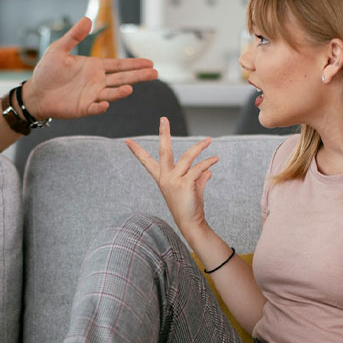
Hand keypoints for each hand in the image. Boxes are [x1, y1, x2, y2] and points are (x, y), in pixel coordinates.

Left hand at [22, 16, 156, 120]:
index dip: (134, 63)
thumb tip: (87, 19)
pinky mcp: (83, 108)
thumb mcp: (59, 49)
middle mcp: (97, 81)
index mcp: (94, 67)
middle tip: (155, 73)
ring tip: (131, 88)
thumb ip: (74, 36)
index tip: (149, 62)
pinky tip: (105, 103)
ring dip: (121, 92)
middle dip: (138, 75)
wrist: (35, 92)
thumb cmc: (47, 71)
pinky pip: (94, 108)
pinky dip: (100, 107)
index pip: (119, 65)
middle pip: (122, 78)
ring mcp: (92, 95)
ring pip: (112, 93)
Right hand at [125, 118, 218, 234]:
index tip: (127, 141)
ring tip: (208, 141)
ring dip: (199, 147)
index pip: (146, 161)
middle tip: (163, 118)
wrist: (190, 223)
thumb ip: (199, 177)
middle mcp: (165, 178)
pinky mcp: (185, 184)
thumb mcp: (193, 188)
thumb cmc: (189, 206)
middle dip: (163, 133)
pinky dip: (208, 162)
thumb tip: (208, 170)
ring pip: (187, 157)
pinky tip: (215, 159)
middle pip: (163, 150)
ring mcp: (174, 180)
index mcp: (162, 178)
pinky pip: (198, 168)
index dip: (137, 151)